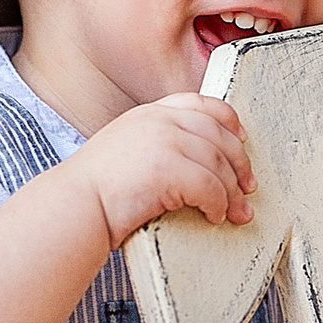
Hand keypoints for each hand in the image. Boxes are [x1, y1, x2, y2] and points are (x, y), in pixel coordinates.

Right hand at [69, 93, 256, 243]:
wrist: (74, 206)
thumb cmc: (96, 191)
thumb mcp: (126, 150)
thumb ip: (157, 145)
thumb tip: (196, 164)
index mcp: (149, 113)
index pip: (201, 104)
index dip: (229, 121)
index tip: (242, 140)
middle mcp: (159, 121)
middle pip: (219, 135)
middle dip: (240, 163)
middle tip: (247, 187)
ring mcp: (164, 141)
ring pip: (219, 163)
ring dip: (232, 192)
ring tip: (235, 212)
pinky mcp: (168, 168)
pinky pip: (210, 187)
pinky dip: (219, 205)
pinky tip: (214, 217)